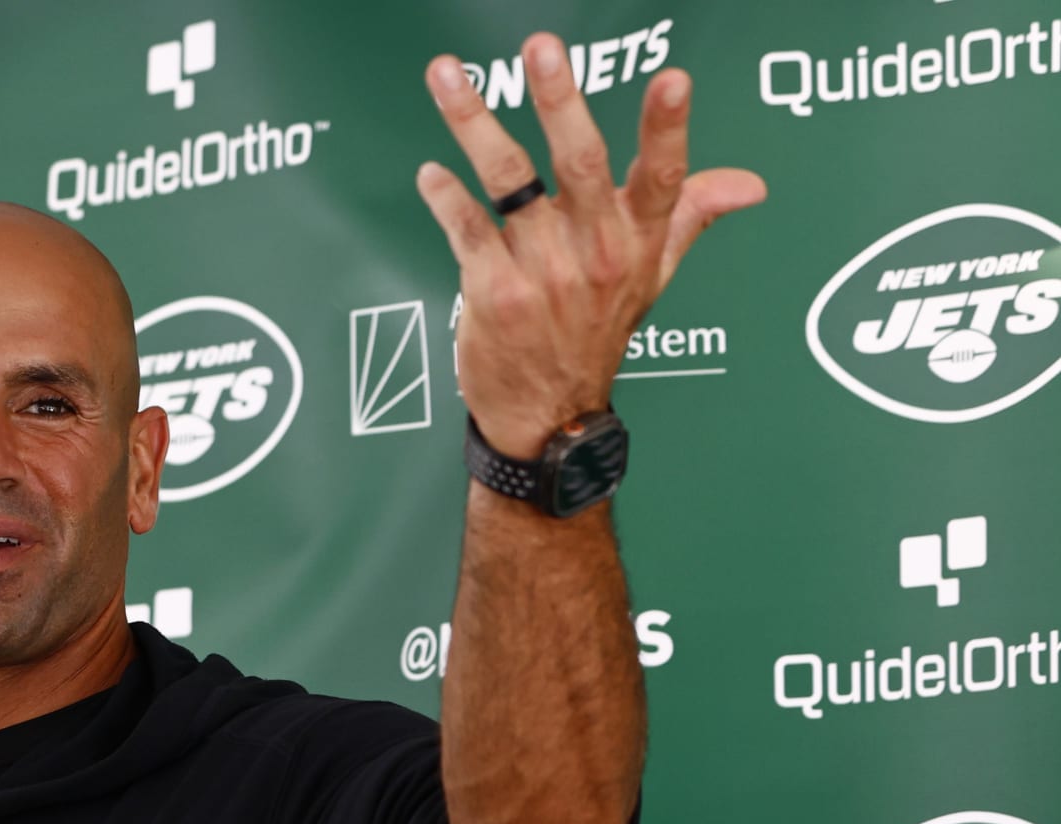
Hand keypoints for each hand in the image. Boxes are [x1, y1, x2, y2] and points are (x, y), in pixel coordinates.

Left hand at [416, 34, 766, 458]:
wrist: (548, 417)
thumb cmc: (596, 335)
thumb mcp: (652, 279)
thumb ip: (691, 216)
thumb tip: (750, 183)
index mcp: (634, 243)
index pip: (662, 179)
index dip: (668, 129)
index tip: (674, 79)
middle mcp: (591, 254)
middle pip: (578, 163)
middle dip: (559, 100)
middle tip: (543, 47)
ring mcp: (540, 273)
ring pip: (507, 181)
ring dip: (474, 124)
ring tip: (447, 75)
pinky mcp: (492, 291)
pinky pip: (466, 229)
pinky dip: (446, 197)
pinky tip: (432, 172)